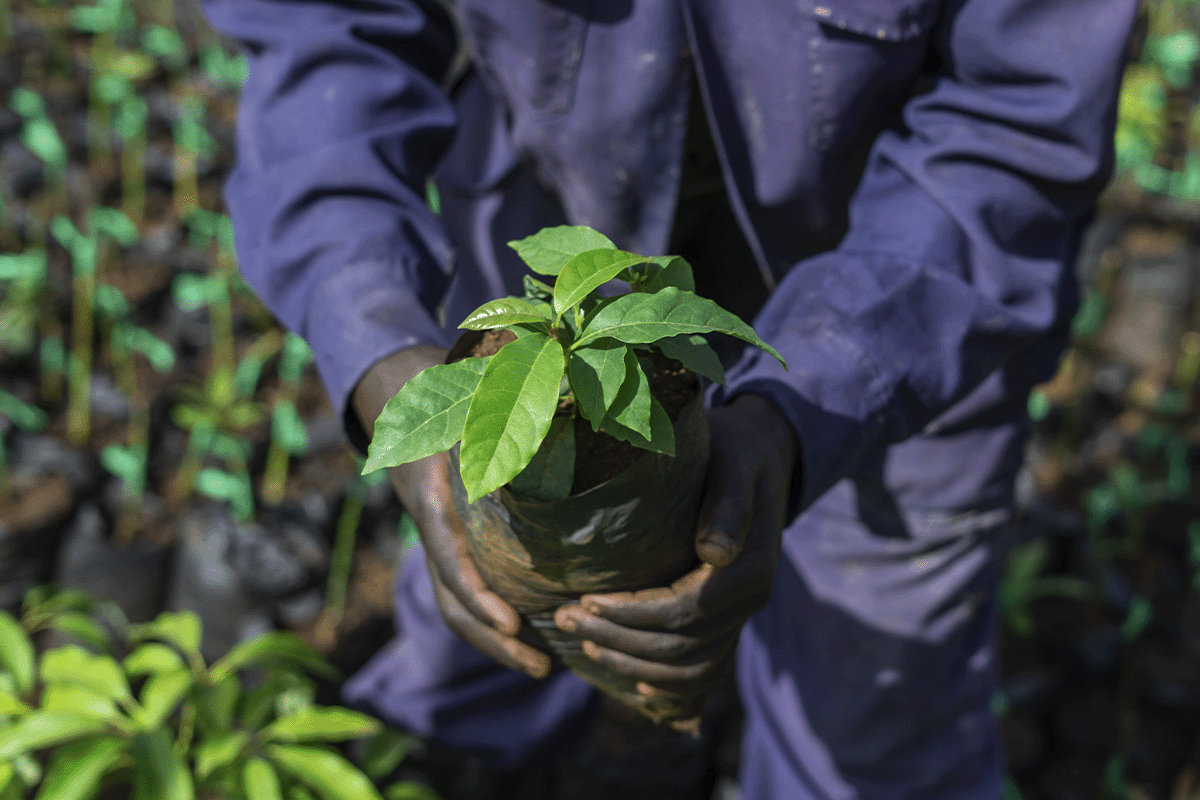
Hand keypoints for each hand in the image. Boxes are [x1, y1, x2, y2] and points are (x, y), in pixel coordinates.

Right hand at [353, 346, 552, 678]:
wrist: (397, 391)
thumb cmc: (444, 388)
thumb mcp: (465, 396)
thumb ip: (498, 413)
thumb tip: (561, 410)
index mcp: (432, 493)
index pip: (450, 557)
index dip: (479, 596)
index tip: (512, 623)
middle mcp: (430, 523)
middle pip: (452, 600)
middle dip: (494, 639)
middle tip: (541, 666)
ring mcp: (435, 537)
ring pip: (455, 605)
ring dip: (494, 641)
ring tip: (541, 666)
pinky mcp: (449, 542)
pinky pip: (463, 590)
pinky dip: (491, 619)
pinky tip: (527, 636)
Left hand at [553, 394, 797, 725]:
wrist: (762, 452)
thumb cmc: (735, 449)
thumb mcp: (734, 462)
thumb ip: (728, 505)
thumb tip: (715, 553)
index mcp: (749, 568)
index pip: (683, 610)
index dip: (631, 613)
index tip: (584, 600)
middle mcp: (750, 599)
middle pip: (679, 644)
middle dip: (618, 638)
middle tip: (564, 620)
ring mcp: (741, 613)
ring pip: (688, 666)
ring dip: (633, 664)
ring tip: (584, 644)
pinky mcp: (728, 616)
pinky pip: (702, 669)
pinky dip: (669, 684)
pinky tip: (636, 688)